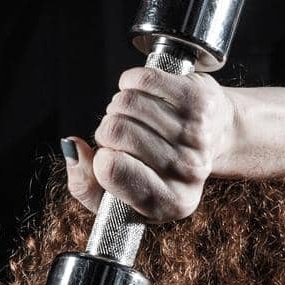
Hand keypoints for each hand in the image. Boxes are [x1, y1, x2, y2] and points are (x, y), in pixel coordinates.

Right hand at [63, 65, 235, 222]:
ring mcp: (197, 135)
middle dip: (108, 128)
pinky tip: (139, 92)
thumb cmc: (157, 168)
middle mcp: (187, 173)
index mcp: (168, 205)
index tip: (111, 159)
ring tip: (132, 115)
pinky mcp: (199, 102)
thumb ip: (84, 184)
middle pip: (115, 130)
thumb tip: (72, 146)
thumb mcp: (118, 194)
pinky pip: (143, 79)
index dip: (101, 157)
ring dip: (120, 104)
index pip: (111, 169)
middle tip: (121, 134)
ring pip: (127, 102)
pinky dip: (131, 81)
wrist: (212, 139)